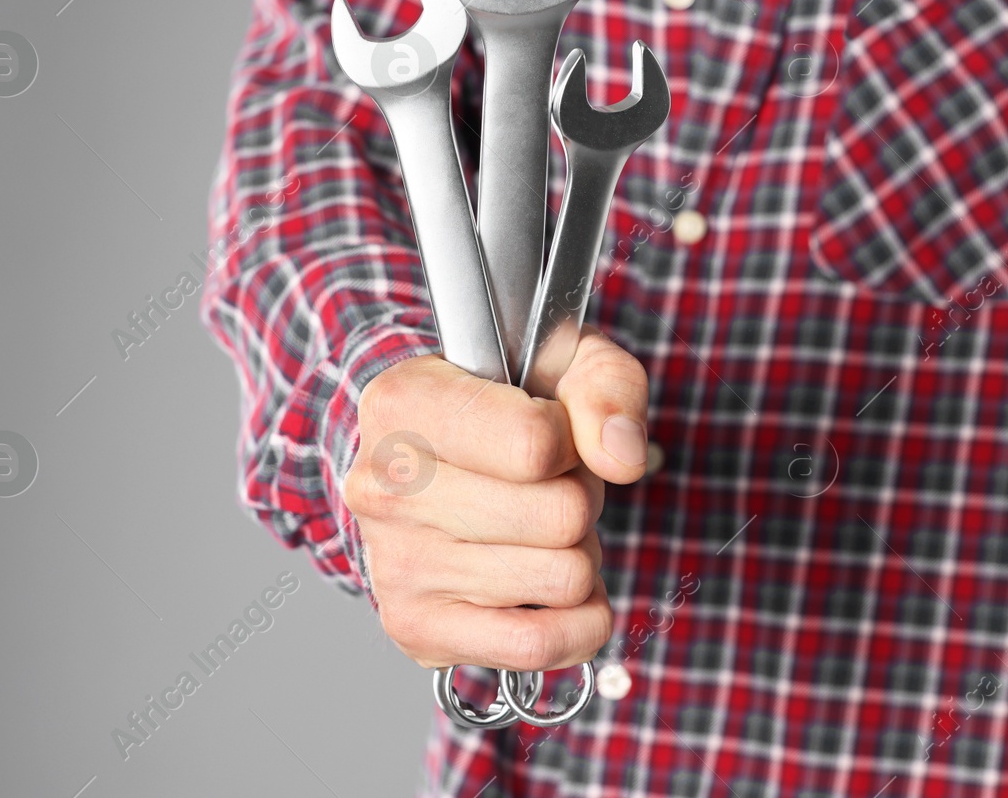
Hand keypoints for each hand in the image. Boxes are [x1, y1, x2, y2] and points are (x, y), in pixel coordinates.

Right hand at [342, 328, 648, 672]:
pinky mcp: (417, 628)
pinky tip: (554, 587)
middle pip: (559, 517)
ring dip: (576, 553)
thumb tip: (622, 460)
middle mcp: (385, 488)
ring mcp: (396, 565)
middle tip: (549, 484)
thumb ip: (607, 387)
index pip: (534, 445)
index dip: (572, 440)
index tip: (552, 431)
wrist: (430, 456)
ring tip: (537, 525)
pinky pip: (537, 647)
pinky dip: (577, 622)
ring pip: (563, 579)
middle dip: (580, 499)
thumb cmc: (503, 402)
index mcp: (403, 404)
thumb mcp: (564, 359)